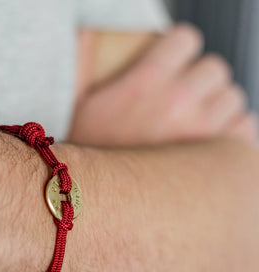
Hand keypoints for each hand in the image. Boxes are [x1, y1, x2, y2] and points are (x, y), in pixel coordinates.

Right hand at [69, 24, 257, 145]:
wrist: (96, 197)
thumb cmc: (87, 149)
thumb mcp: (76, 101)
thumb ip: (81, 58)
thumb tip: (83, 26)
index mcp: (144, 82)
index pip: (187, 38)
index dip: (179, 50)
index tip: (171, 64)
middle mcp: (177, 103)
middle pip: (215, 69)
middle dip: (200, 81)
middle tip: (181, 100)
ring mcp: (198, 132)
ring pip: (232, 98)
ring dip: (217, 106)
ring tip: (193, 123)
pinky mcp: (213, 160)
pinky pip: (244, 130)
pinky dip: (232, 132)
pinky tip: (208, 142)